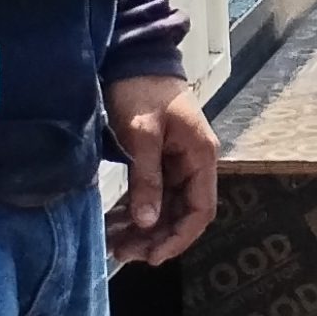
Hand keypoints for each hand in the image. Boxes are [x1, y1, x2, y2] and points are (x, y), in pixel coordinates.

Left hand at [106, 73, 220, 265]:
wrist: (134, 59)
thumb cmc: (141, 90)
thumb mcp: (142, 134)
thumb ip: (147, 179)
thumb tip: (148, 221)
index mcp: (201, 156)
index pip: (200, 210)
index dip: (179, 237)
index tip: (152, 256)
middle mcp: (194, 163)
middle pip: (182, 214)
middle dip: (157, 237)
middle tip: (123, 254)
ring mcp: (177, 163)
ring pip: (166, 208)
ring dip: (145, 229)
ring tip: (116, 245)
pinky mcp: (158, 161)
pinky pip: (152, 196)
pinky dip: (136, 213)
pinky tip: (115, 225)